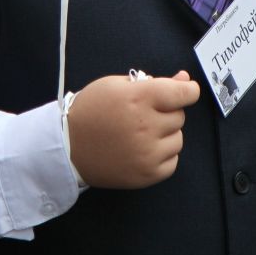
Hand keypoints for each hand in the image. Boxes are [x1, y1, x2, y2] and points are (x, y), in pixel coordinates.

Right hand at [66, 72, 198, 188]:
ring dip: (165, 135)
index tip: (185, 91)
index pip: (183, 94)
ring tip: (140, 134)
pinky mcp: (147, 175)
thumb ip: (153, 81)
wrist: (67, 148)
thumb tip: (184, 79)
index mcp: (138, 99)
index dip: (188, 90)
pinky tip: (142, 150)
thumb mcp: (116, 86)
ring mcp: (147, 153)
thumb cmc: (91, 111)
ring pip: (178, 139)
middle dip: (166, 112)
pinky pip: (173, 161)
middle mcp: (146, 126)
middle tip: (143, 115)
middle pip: (179, 116)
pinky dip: (162, 155)